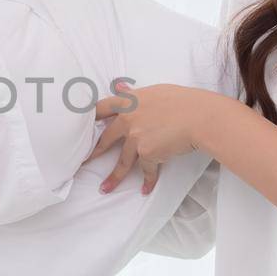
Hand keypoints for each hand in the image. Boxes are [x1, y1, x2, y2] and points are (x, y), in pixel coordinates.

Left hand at [86, 83, 214, 195]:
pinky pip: (146, 170)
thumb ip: (135, 92)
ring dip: (113, 178)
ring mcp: (136, 137)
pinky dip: (148, 181)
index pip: (101, 108)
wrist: (200, 117)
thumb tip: (120, 85)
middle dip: (93, 152)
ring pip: (122, 161)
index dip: (88, 117)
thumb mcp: (156, 91)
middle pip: (105, 139)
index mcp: (129, 101)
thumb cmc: (184, 101)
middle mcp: (128, 120)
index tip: (76, 127)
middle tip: (82, 162)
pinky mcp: (148, 153)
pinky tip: (145, 190)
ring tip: (104, 189)